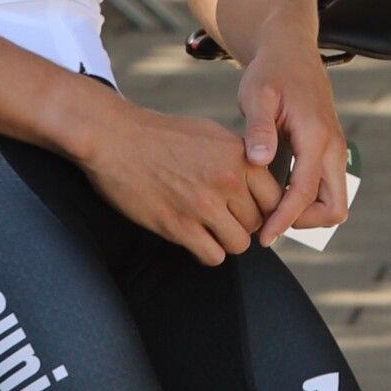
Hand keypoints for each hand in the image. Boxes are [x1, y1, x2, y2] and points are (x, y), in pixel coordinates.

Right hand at [77, 98, 280, 265]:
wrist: (114, 137)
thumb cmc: (159, 135)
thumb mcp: (210, 134)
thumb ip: (239, 157)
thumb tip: (261, 180)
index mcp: (240, 155)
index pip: (275, 197)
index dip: (263, 206)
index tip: (247, 208)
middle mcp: (228, 179)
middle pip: (258, 222)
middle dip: (241, 223)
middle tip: (221, 217)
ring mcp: (204, 204)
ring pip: (239, 244)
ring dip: (225, 240)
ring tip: (208, 229)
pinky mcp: (179, 226)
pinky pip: (213, 256)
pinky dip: (206, 252)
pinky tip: (194, 238)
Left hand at [239, 36, 349, 245]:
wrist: (291, 52)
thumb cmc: (271, 72)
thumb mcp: (257, 95)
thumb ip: (258, 128)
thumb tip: (258, 161)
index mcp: (317, 137)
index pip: (306, 193)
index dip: (285, 219)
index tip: (264, 237)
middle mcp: (334, 148)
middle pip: (334, 208)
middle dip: (303, 223)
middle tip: (268, 224)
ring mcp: (334, 152)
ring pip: (333, 202)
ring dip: (305, 214)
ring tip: (267, 213)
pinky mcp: (328, 153)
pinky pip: (324, 189)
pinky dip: (305, 202)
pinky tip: (273, 198)